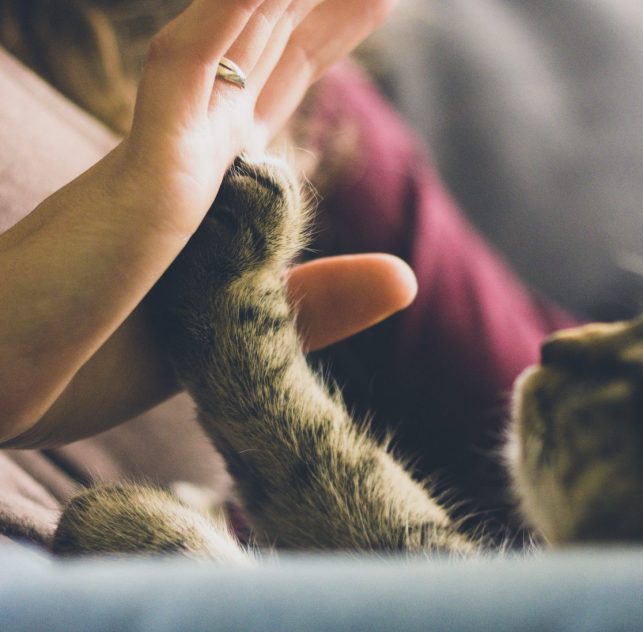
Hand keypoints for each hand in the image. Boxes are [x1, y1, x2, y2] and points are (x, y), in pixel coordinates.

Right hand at [0, 0, 402, 445]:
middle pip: (268, 45)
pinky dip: (229, 15)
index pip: (277, 85)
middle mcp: (192, 151)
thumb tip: (407, 277)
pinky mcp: (142, 175)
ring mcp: (166, 154)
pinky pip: (188, 72)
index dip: (323, 34)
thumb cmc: (98, 360)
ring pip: (235, 35)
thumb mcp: (240, 330)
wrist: (6, 388)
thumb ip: (320, 301)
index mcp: (211, 183)